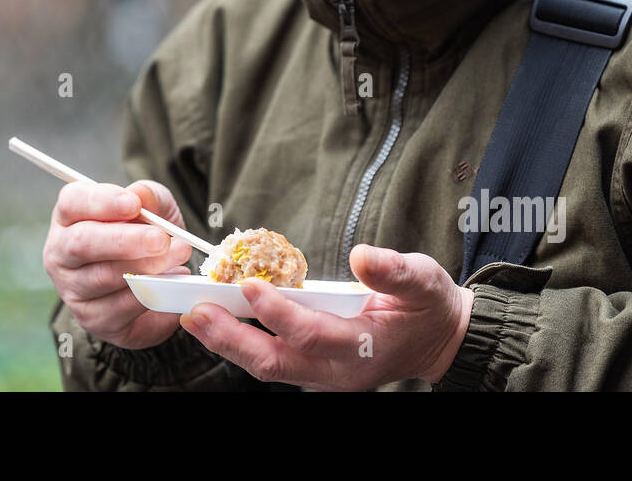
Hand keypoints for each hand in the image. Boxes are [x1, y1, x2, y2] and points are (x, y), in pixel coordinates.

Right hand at [44, 179, 193, 349]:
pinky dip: (149, 295)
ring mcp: (71, 288)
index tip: (134, 204)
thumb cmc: (146, 233)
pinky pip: (119, 308)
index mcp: (70, 215)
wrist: (155, 279)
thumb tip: (140, 196)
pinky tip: (170, 283)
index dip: (102, 202)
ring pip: (103, 278)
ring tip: (177, 258)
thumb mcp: (155, 207)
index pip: (73, 202)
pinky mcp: (91, 318)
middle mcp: (61, 252)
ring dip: (145, 268)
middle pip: (81, 244)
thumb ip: (149, 196)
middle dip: (125, 241)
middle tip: (161, 239)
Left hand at [178, 243, 472, 389]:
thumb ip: (394, 271)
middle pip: (276, 361)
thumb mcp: (424, 280)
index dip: (279, 313)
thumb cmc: (427, 307)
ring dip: (228, 343)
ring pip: (268, 366)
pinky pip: (271, 360)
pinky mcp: (313, 369)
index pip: (312, 334)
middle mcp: (337, 371)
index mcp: (363, 347)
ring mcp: (323, 375)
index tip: (249, 286)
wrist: (437, 340)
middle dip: (233, 338)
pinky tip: (217, 322)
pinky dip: (240, 343)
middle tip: (197, 313)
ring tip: (194, 318)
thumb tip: (362, 256)